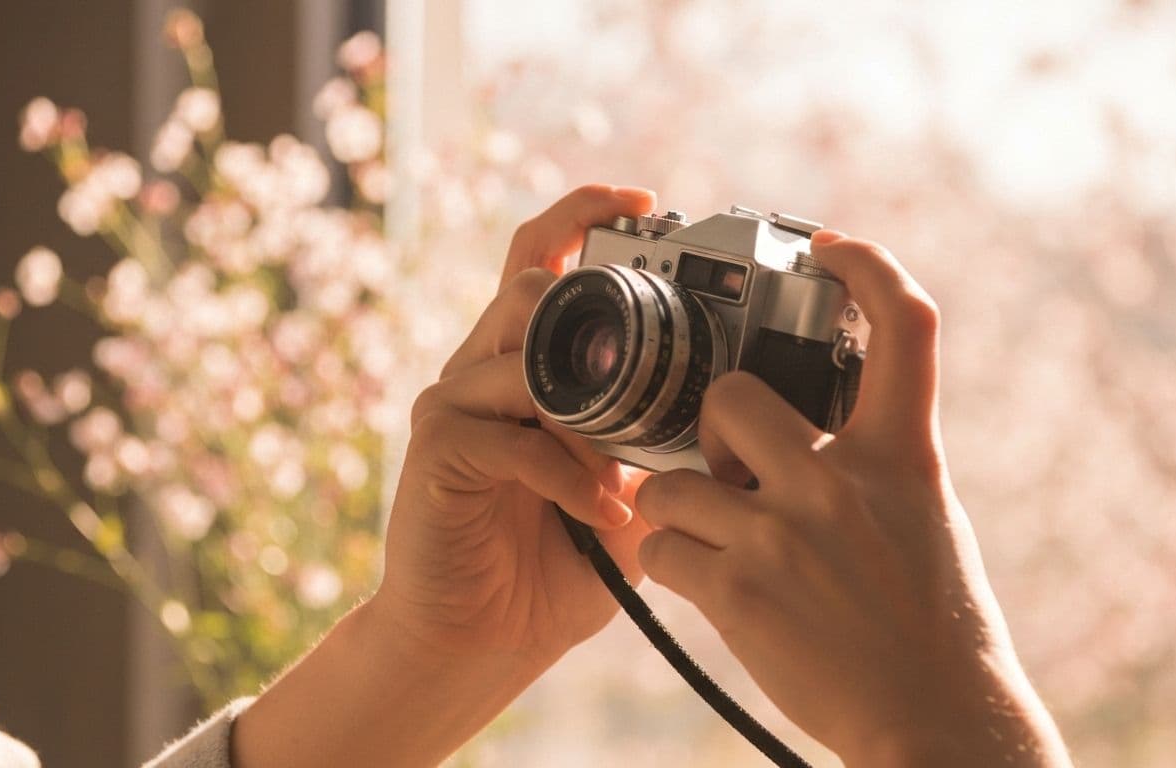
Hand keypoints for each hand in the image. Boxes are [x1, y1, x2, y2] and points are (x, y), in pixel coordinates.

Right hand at [232, 185, 656, 767]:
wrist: (486, 637)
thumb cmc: (562, 559)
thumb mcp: (630, 484)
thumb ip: (657, 435)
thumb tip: (736, 398)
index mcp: (526, 362)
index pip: (541, 254)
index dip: (582, 213)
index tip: (643, 201)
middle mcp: (482, 369)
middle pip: (526, 286)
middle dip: (593, 315)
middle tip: (651, 361)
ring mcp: (453, 405)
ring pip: (519, 350)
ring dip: (588, 408)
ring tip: (625, 469)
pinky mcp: (439, 451)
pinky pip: (515, 438)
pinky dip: (571, 477)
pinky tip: (601, 516)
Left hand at [634, 231, 1070, 766]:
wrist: (934, 717)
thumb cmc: (932, 619)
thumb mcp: (922, 514)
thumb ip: (875, 457)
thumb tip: (821, 415)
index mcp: (900, 454)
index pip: (905, 326)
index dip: (869, 265)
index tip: (831, 248)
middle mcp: (840, 481)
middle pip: (732, 394)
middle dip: (712, 431)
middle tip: (728, 471)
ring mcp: (784, 534)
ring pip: (672, 481)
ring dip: (677, 510)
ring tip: (711, 542)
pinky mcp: (738, 592)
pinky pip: (660, 548)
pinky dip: (670, 564)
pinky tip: (705, 586)